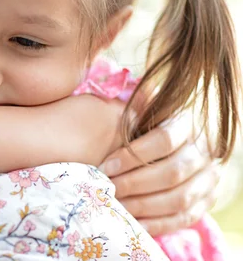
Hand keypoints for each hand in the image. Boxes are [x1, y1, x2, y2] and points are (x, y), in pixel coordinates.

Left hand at [99, 117, 219, 235]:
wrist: (185, 142)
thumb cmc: (154, 124)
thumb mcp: (149, 111)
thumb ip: (141, 105)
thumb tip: (142, 89)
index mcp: (189, 125)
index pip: (164, 139)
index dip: (132, 155)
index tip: (105, 165)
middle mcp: (204, 153)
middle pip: (170, 173)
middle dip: (133, 183)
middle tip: (106, 188)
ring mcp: (208, 180)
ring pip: (178, 199)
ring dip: (142, 205)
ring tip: (115, 204)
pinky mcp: (205, 202)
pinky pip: (183, 218)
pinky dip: (157, 223)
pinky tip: (133, 222)